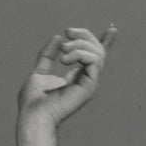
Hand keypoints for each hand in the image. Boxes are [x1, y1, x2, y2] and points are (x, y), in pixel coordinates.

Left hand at [16, 26, 116, 145]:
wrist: (33, 116)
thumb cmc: (33, 101)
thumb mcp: (38, 71)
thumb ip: (47, 55)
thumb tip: (58, 37)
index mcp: (75, 78)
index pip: (94, 58)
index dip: (104, 43)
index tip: (112, 29)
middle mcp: (85, 80)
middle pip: (96, 50)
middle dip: (84, 36)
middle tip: (67, 32)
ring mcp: (89, 84)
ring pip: (97, 53)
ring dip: (80, 45)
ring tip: (62, 52)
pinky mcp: (89, 86)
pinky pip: (95, 61)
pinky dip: (81, 54)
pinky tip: (64, 59)